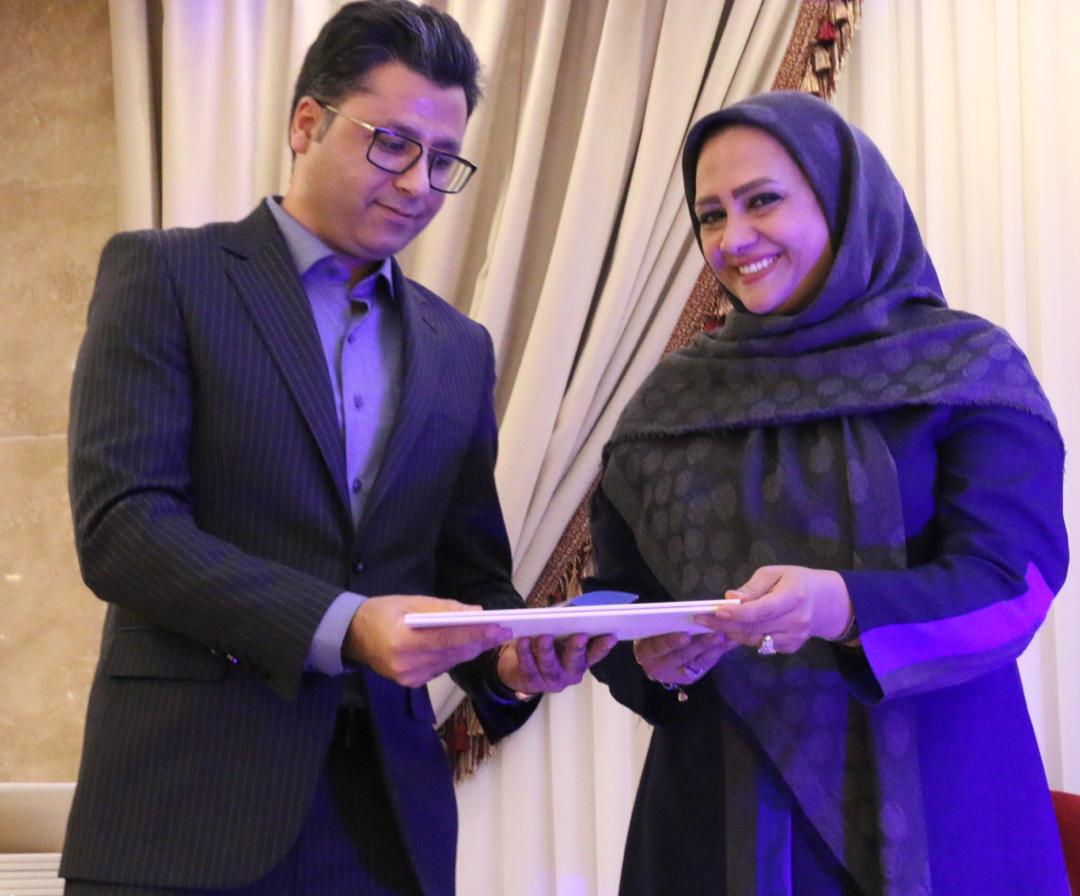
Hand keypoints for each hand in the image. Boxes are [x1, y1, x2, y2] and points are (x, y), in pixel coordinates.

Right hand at [343, 595, 510, 686]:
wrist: (353, 635)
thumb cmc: (382, 612)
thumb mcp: (411, 602)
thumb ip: (444, 608)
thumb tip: (476, 611)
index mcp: (403, 641)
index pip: (449, 637)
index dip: (476, 632)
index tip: (500, 626)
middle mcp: (406, 665)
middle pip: (453, 652)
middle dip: (480, 641)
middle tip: (504, 630)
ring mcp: (408, 677)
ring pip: (451, 662)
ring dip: (471, 648)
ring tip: (492, 635)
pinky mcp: (411, 683)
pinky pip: (442, 668)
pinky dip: (455, 655)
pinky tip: (468, 644)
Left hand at [495, 633, 616, 695]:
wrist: (524, 672)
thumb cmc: (549, 647)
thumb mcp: (561, 635)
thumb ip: (570, 624)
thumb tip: (576, 607)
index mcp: (582, 660)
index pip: (595, 653)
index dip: (604, 646)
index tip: (611, 636)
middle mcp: (571, 672)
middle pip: (575, 661)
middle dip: (577, 648)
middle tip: (579, 635)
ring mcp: (552, 679)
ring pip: (550, 666)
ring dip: (547, 650)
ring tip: (544, 636)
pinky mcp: (533, 682)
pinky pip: (529, 668)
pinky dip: (525, 653)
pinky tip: (523, 641)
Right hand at [631, 629, 733, 685]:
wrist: (656, 657)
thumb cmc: (654, 635)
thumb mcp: (654, 629)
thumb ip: (665, 621)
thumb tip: (686, 609)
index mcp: (646, 652)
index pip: (658, 647)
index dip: (671, 642)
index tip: (685, 636)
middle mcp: (660, 667)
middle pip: (682, 655)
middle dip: (701, 644)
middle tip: (717, 634)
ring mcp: (677, 674)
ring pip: (697, 661)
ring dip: (715, 648)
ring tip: (728, 636)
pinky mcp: (691, 677)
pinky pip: (706, 664)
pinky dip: (718, 652)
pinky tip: (729, 642)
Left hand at [696, 565, 853, 654]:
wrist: (825, 602)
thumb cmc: (795, 581)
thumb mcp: (774, 573)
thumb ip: (752, 587)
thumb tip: (731, 598)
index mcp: (794, 596)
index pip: (762, 609)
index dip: (738, 614)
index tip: (716, 611)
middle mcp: (797, 621)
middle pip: (755, 628)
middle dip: (725, 625)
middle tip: (701, 619)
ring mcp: (795, 638)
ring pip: (755, 640)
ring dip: (731, 633)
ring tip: (712, 624)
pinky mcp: (791, 648)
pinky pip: (761, 645)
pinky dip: (746, 637)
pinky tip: (734, 629)